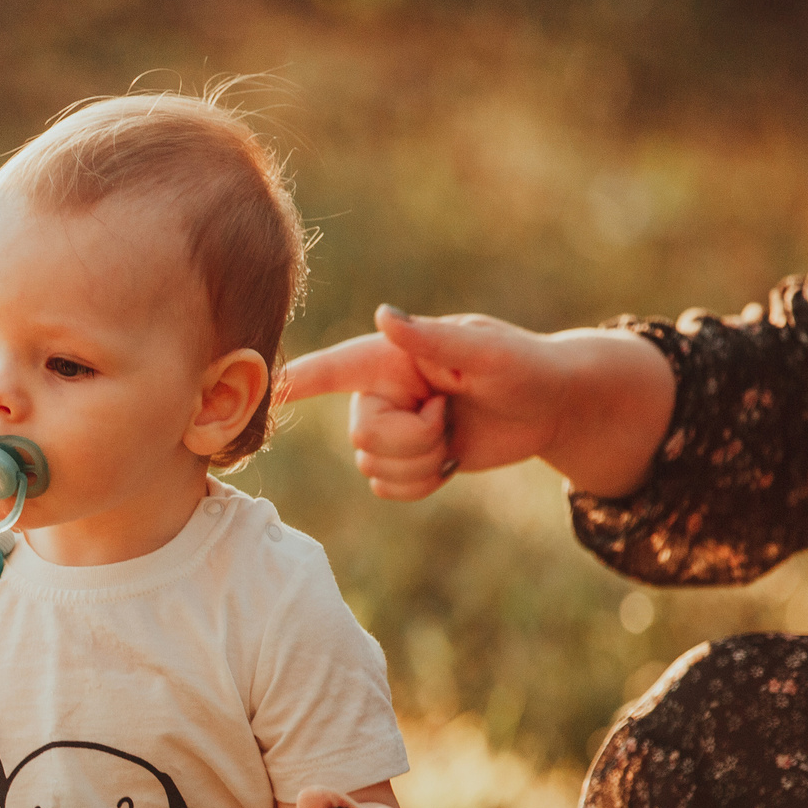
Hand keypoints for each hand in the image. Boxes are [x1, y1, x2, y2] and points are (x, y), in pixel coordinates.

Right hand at [278, 306, 671, 499]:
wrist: (555, 407)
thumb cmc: (527, 366)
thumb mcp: (485, 352)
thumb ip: (431, 338)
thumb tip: (382, 316)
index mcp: (391, 357)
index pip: (330, 368)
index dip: (290, 381)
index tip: (251, 387)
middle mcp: (382, 390)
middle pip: (362, 437)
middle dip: (414, 441)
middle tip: (451, 415)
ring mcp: (393, 426)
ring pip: (374, 468)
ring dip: (423, 464)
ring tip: (454, 437)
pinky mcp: (407, 459)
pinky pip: (389, 490)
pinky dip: (422, 486)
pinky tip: (447, 463)